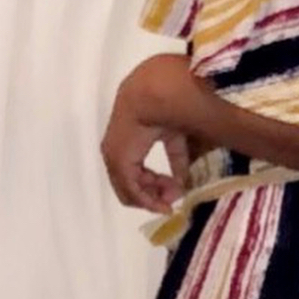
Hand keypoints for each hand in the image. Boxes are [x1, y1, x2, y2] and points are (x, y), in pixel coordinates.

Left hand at [100, 56, 194, 213]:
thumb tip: (184, 182)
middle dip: (153, 195)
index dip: (153, 186)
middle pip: (129, 187)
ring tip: (170, 199)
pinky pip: (131, 191)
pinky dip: (147, 200)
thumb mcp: (174, 138)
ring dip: (151, 199)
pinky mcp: (119, 163)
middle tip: (172, 199)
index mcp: (125, 144)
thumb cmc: (164, 109)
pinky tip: (162, 202)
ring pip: (129, 192)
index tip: (175, 191)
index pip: (133, 174)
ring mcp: (114, 159)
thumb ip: (178, 160)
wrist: (152, 96)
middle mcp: (115, 153)